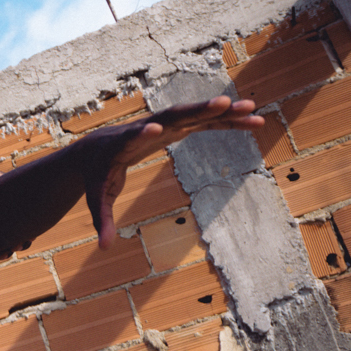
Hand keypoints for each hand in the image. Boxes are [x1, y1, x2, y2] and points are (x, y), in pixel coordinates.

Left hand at [84, 96, 260, 246]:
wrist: (98, 147)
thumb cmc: (98, 173)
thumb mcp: (98, 199)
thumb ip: (102, 221)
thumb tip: (104, 248)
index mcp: (122, 145)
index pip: (132, 137)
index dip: (142, 134)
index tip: (153, 128)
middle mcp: (146, 128)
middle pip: (172, 116)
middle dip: (196, 110)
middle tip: (223, 103)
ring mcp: (164, 124)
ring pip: (195, 114)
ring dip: (223, 111)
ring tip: (252, 108)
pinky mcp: (177, 127)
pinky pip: (205, 122)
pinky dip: (227, 120)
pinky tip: (251, 120)